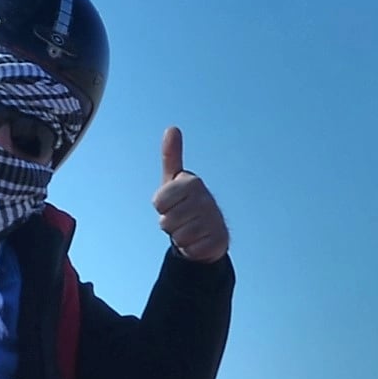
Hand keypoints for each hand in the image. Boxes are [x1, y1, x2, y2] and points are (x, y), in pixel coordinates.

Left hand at [153, 126, 226, 261]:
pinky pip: (190, 250)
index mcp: (192, 182)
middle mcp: (205, 199)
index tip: (173, 203)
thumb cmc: (186, 203)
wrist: (209, 232)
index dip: (162, 207)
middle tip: (182, 218)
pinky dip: (191, 249)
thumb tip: (172, 128)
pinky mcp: (219, 241)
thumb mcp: (174, 181)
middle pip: (165, 222)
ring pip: (178, 237)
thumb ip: (171, 156)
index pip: (158, 202)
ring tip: (190, 229)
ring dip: (180, 237)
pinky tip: (199, 241)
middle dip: (170, 224)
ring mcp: (214, 220)